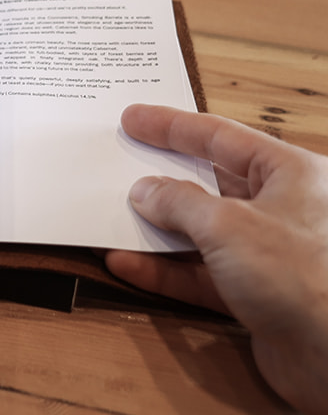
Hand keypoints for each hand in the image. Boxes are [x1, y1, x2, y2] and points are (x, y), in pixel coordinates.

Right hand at [105, 104, 327, 414]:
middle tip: (118, 167)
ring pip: (201, 233)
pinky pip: (200, 275)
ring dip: (156, 230)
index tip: (133, 119)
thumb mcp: (228, 224)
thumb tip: (146, 191)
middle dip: (162, 180)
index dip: (173, 126)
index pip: (223, 137)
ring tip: (111, 219)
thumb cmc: (303, 275)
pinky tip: (126, 264)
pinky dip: (163, 270)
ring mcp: (269, 255)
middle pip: (211, 185)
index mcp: (292, 174)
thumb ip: (178, 202)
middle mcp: (283, 210)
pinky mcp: (256, 295)